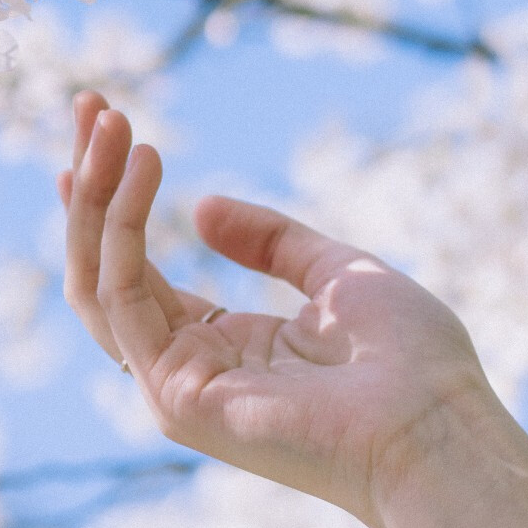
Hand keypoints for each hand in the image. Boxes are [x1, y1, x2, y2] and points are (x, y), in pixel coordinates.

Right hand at [58, 90, 506, 527]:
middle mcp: (186, 366)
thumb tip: (201, 206)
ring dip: (95, 191)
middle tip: (89, 102)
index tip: (106, 135)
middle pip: (105, 266)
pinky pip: (126, 293)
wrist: (439, 425)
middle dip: (91, 183)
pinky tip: (143, 161)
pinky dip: (124, 222)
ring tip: (106, 116)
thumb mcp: (335, 272)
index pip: (138, 271)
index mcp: (223, 345)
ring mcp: (174, 386)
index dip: (115, 202)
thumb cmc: (405, 358)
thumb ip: (271, 242)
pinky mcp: (175, 394)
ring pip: (98, 277)